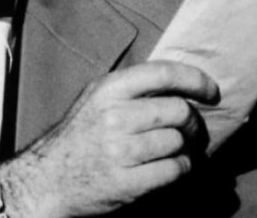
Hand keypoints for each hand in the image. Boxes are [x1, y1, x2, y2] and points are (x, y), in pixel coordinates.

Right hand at [0, 60, 218, 217]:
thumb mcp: (96, 99)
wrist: (45, 179)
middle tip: (193, 129)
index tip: (211, 91)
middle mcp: (114, 117)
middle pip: (178, 110)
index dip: (196, 79)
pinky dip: (182, 168)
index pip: (164, 73)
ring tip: (181, 149)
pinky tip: (175, 166)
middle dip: (193, 121)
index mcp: (108, 89)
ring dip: (187, 147)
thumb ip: (131, 87)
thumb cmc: (78, 136)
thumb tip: (181, 80)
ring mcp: (120, 152)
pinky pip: (173, 170)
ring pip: (177, 141)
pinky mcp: (126, 183)